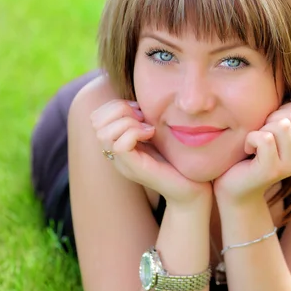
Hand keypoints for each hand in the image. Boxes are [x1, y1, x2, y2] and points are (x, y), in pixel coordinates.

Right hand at [91, 100, 211, 205]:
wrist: (194, 188)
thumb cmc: (180, 159)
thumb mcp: (158, 134)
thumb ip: (144, 120)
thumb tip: (137, 102)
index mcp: (118, 144)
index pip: (97, 116)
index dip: (116, 105)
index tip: (141, 110)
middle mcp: (115, 155)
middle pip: (96, 122)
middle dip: (120, 110)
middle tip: (143, 118)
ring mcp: (123, 163)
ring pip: (104, 133)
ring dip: (128, 122)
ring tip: (148, 128)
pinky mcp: (134, 169)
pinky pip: (120, 145)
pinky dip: (135, 132)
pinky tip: (151, 134)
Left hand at [213, 100, 290, 206]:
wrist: (234, 188)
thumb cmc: (251, 154)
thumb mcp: (271, 130)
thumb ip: (284, 113)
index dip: (282, 108)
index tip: (269, 125)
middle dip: (271, 117)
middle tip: (259, 134)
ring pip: (281, 125)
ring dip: (260, 128)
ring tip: (254, 143)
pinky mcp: (273, 170)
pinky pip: (264, 138)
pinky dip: (250, 139)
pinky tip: (248, 150)